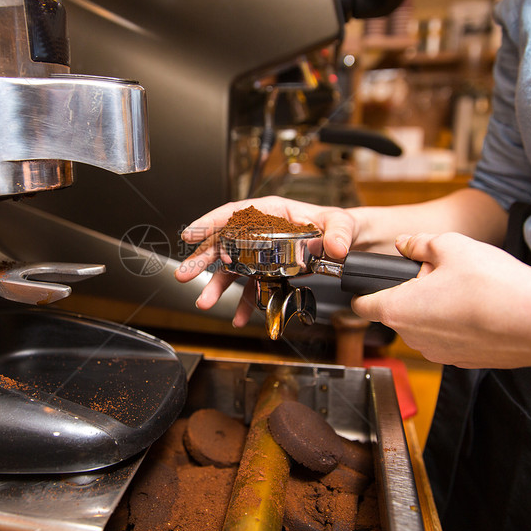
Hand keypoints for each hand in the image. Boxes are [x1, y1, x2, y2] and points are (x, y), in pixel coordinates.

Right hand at [175, 196, 356, 326]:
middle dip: (203, 260)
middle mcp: (260, 232)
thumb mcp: (339, 222)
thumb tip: (335, 246)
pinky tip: (238, 318)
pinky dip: (244, 304)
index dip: (210, 223)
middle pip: (225, 244)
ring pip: (232, 269)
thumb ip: (338, 231)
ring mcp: (261, 254)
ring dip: (216, 286)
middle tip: (184, 274)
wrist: (345, 245)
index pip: (234, 214)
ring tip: (204, 301)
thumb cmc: (337, 225)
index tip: (191, 234)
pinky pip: (252, 289)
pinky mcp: (269, 273)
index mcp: (270, 212)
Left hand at [351, 232, 530, 368]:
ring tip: (465, 292)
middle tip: (438, 276)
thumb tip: (405, 243)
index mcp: (398, 310)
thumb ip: (420, 243)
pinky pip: (449, 339)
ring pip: (424, 327)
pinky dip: (458, 325)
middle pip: (397, 313)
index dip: (363, 292)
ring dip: (434, 311)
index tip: (371, 283)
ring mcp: (438, 353)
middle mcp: (412, 338)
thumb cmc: (492, 284)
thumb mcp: (451, 246)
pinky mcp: (463, 361)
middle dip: (410, 294)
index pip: (362, 305)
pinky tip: (481, 310)